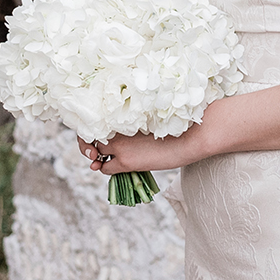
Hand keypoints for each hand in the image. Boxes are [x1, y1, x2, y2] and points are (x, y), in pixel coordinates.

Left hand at [77, 129, 206, 174]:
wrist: (190, 137)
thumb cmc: (176, 124)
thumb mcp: (150, 117)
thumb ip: (133, 122)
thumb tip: (121, 131)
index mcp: (122, 111)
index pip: (96, 118)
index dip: (93, 127)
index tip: (97, 134)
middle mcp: (116, 126)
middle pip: (90, 135)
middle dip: (90, 144)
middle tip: (94, 152)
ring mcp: (119, 145)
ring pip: (95, 152)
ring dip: (97, 156)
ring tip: (100, 158)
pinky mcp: (125, 161)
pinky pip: (104, 168)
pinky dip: (105, 167)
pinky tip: (114, 166)